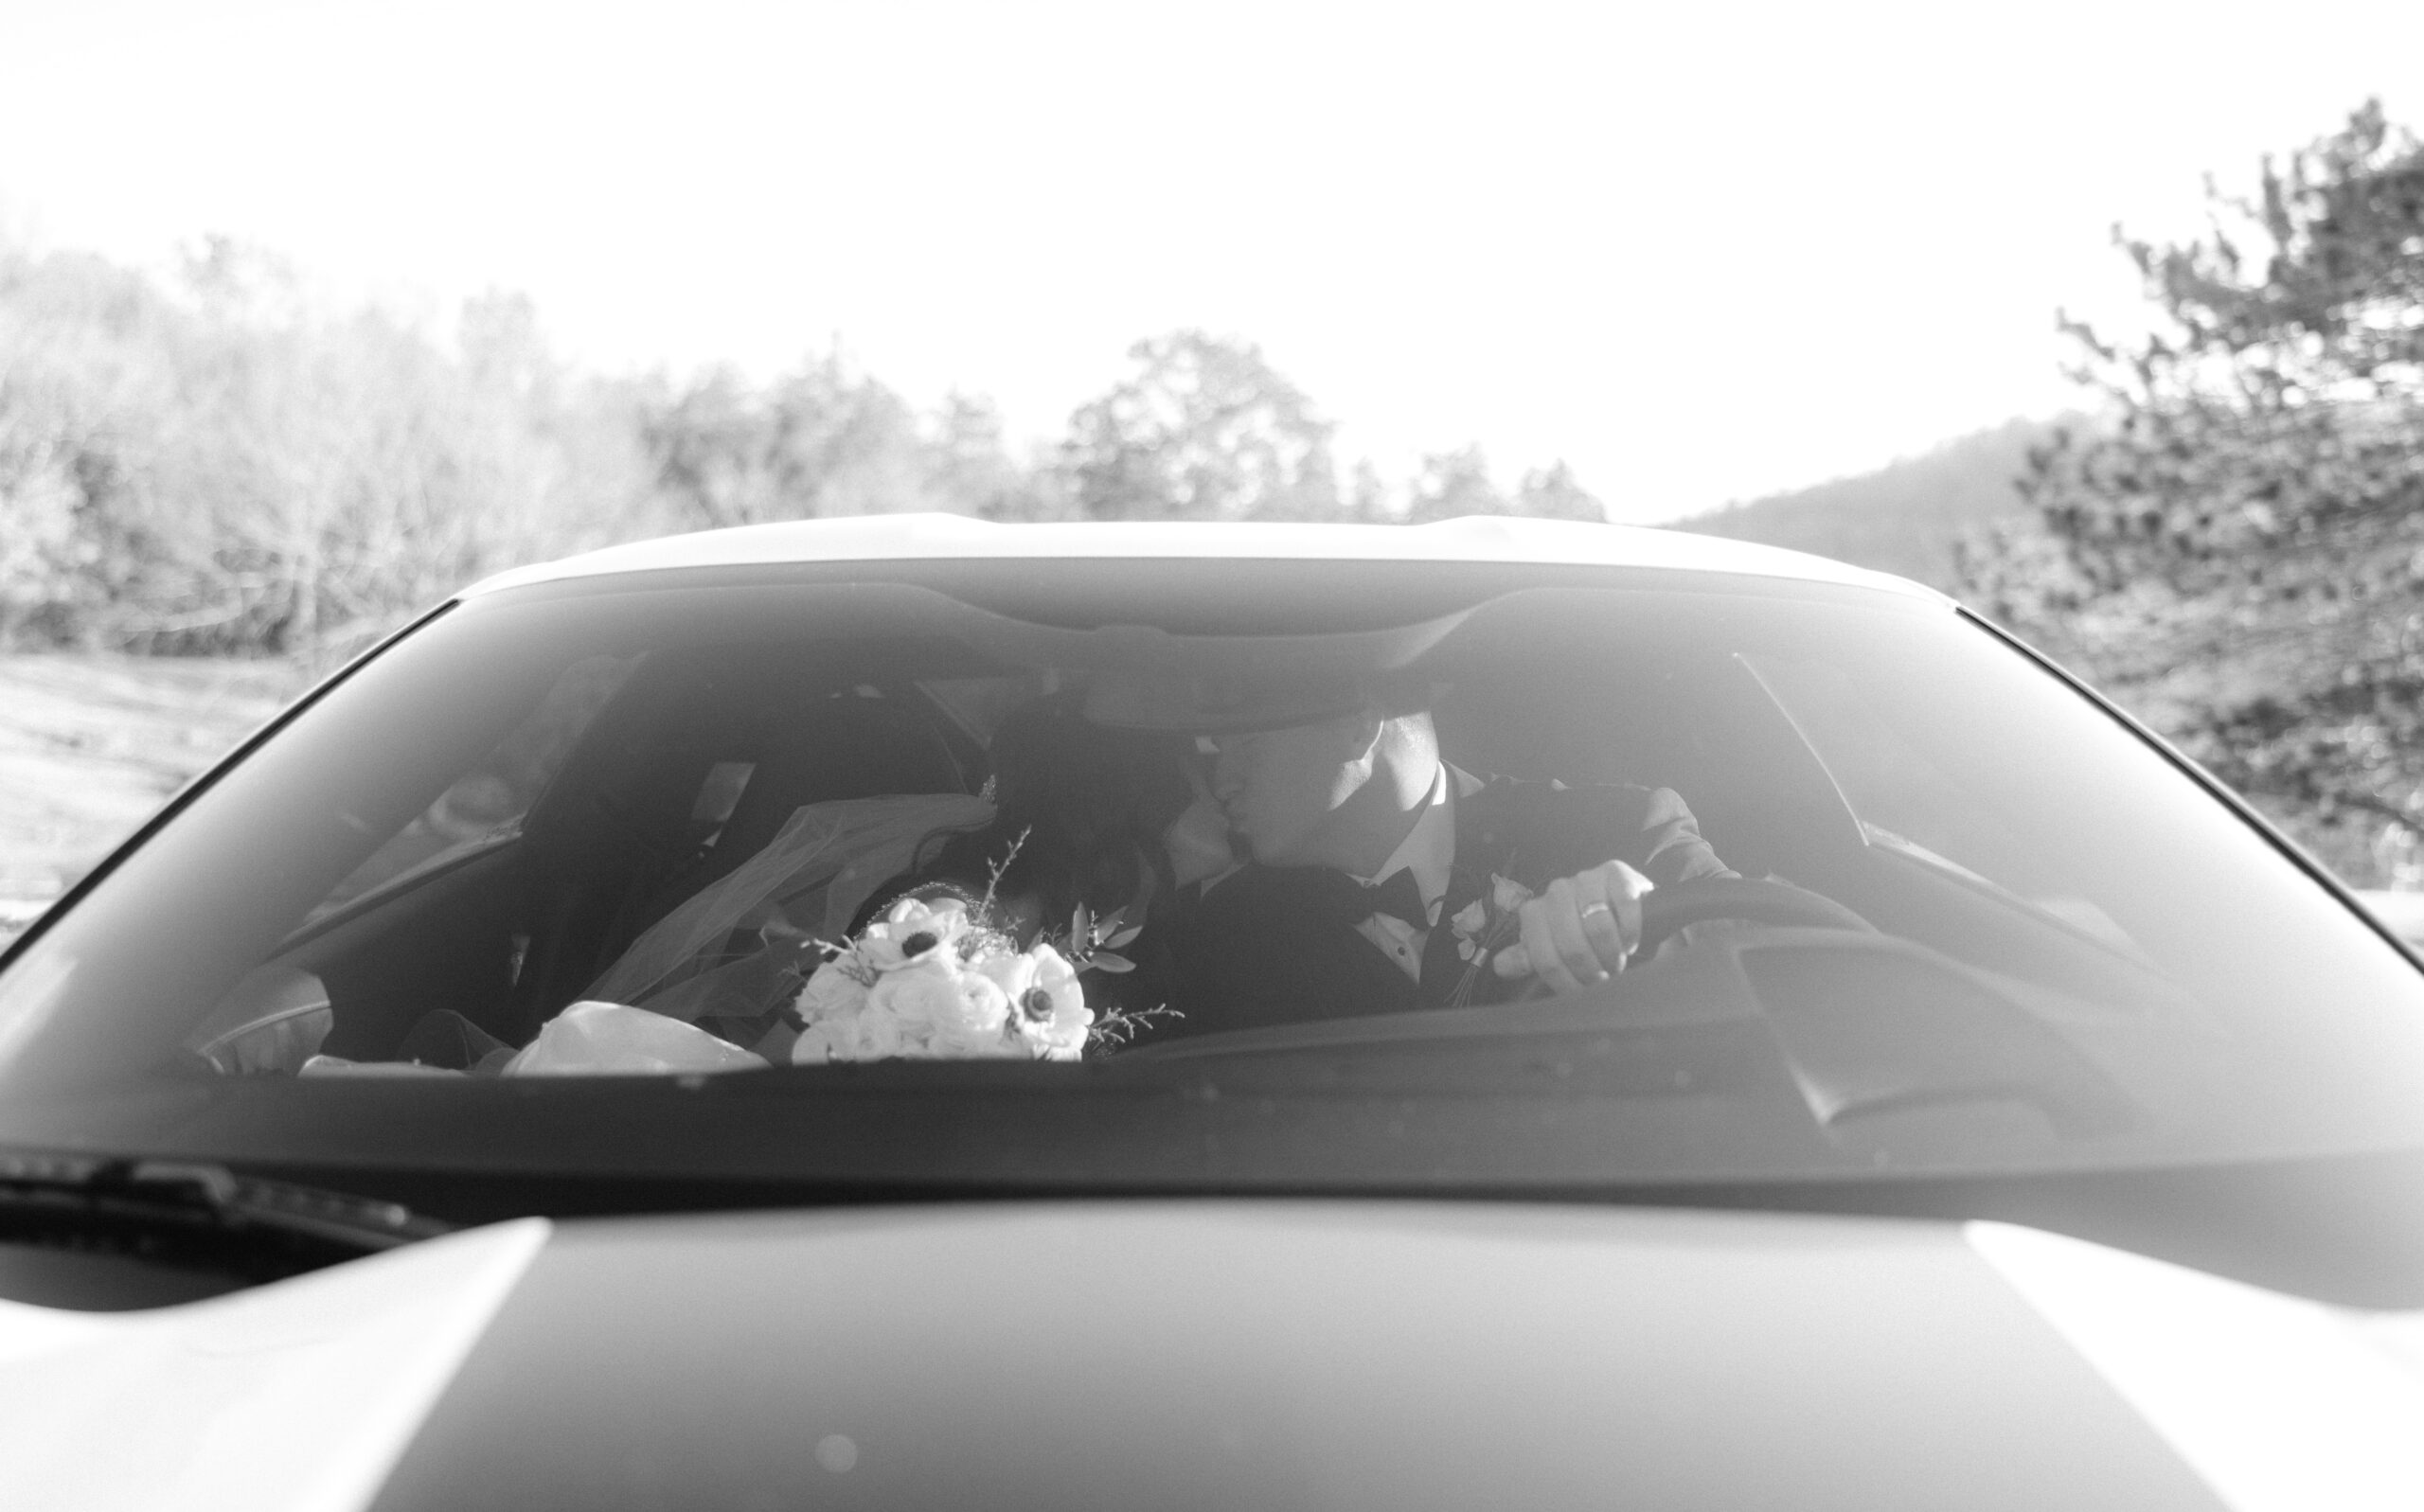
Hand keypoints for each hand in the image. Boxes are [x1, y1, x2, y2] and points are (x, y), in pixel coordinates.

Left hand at [1490, 861, 1653, 992]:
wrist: (1620, 907)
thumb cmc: (1582, 933)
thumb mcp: (1553, 947)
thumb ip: (1528, 957)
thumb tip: (1499, 966)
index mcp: (1535, 912)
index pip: (1544, 958)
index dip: (1566, 981)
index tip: (1582, 991)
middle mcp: (1556, 891)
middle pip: (1571, 944)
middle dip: (1591, 970)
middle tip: (1605, 979)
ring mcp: (1586, 878)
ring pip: (1597, 925)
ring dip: (1611, 953)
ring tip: (1617, 963)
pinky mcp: (1616, 873)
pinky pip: (1624, 904)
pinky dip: (1630, 931)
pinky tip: (1630, 942)